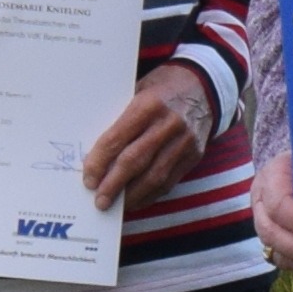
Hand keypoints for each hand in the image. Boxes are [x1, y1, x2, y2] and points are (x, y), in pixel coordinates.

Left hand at [79, 73, 214, 210]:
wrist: (204, 86)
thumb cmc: (162, 87)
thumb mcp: (138, 90)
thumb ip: (121, 119)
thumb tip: (95, 152)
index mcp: (149, 104)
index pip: (118, 139)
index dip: (100, 162)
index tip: (88, 178)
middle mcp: (168, 124)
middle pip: (135, 161)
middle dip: (113, 184)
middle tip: (99, 200)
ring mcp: (184, 142)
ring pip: (154, 177)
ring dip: (132, 195)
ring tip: (115, 205)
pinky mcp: (194, 155)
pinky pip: (170, 181)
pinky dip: (150, 195)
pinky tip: (136, 201)